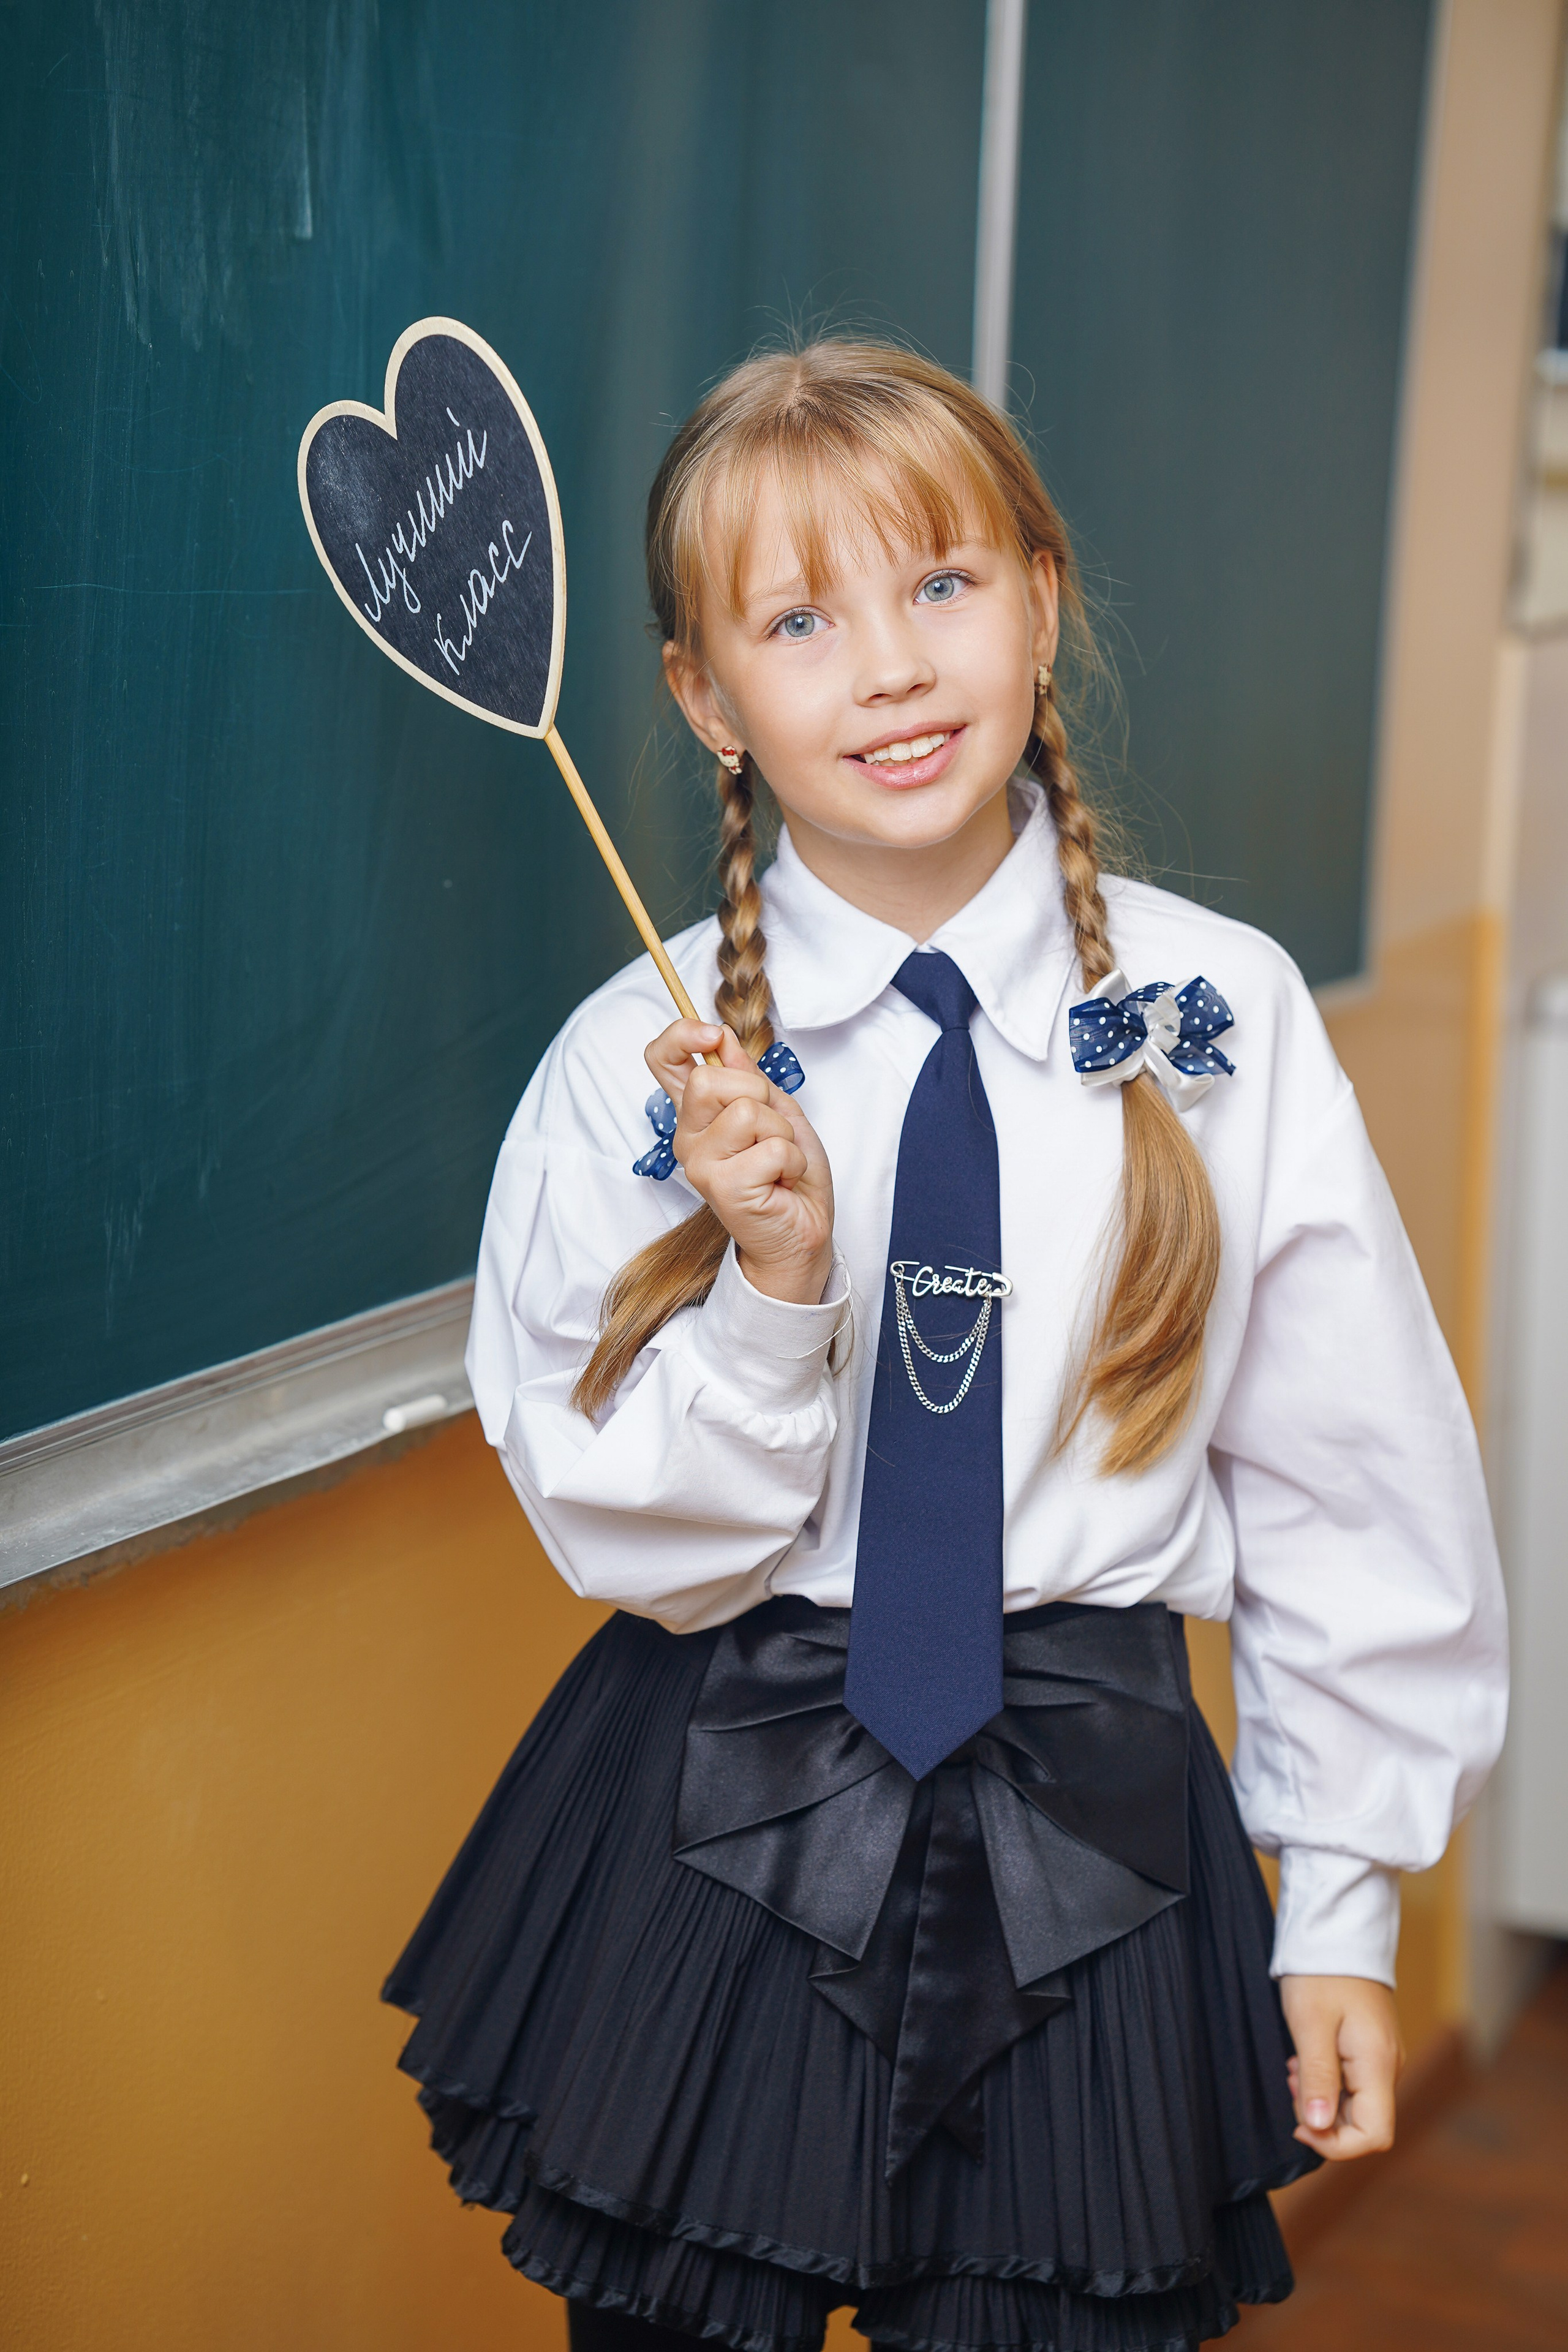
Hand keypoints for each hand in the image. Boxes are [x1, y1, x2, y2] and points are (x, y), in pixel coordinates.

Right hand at [645, 1021, 835, 1306]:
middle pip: (708, 1079)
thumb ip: (746, 1076)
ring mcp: (699, 1163)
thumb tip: (722, 1038)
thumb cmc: (788, 1174)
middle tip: (771, 1131)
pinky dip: (792, 1161)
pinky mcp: (721, 1187)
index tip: (712, 1035)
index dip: (681, 1035)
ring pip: (745, 1111)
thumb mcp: (775, 1110)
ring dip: (781, 1133)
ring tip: (780, 1161)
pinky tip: (783, 1182)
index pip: (662, 1060)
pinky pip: (771, 1147)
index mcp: (698, 1114)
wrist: (802, 1229)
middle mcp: (688, 1137)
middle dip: (758, 1095)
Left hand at [1279, 1975, 1402, 2160]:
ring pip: (1354, 2106)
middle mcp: (1388, 2068)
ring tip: (1295, 2065)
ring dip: (1320, 2097)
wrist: (1335, 1932)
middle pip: (1363, 2125)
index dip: (1336, 2144)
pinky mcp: (1370, 2051)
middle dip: (1322, 2117)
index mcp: (1379, 2065)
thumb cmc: (1320, 1973)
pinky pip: (1351, 2086)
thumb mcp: (1310, 2025)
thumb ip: (1317, 2078)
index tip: (1299, 2123)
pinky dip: (1325, 2082)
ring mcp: (1381, 2060)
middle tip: (1292, 2079)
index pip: (1374, 2135)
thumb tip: (1319, 2127)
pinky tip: (1305, 2058)